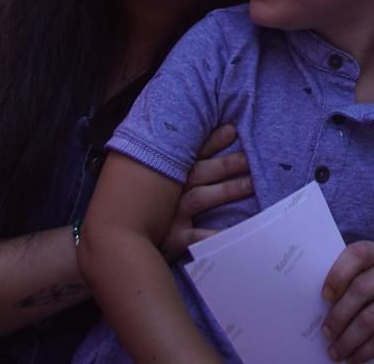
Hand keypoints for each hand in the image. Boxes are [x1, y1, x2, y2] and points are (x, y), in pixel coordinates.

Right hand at [159, 124, 252, 259]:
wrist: (122, 243)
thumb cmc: (151, 209)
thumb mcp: (162, 183)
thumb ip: (182, 165)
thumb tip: (212, 138)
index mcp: (168, 175)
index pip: (192, 153)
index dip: (212, 141)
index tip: (232, 130)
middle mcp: (170, 192)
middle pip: (199, 173)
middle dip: (225, 164)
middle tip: (250, 158)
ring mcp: (171, 215)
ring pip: (200, 198)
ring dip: (226, 190)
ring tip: (251, 184)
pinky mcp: (174, 239)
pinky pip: (197, 237)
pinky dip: (215, 234)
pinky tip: (235, 230)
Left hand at [321, 242, 373, 362]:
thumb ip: (358, 279)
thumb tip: (322, 305)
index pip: (359, 253)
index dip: (338, 273)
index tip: (325, 296)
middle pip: (361, 290)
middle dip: (338, 316)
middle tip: (326, 333)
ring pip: (369, 319)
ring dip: (347, 339)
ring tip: (336, 351)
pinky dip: (364, 351)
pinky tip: (354, 357)